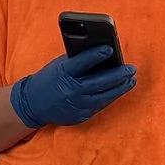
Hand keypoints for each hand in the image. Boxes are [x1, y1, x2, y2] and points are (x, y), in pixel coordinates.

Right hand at [9, 44, 136, 129]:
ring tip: (131, 80)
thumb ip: (78, 61)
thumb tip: (103, 54)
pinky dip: (110, 97)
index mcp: (64, 73)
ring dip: (120, 88)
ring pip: (104, 96)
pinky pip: (100, 106)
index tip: (110, 49)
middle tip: (132, 68)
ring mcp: (77, 105)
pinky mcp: (80, 116)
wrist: (33, 104)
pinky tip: (119, 90)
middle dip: (118, 75)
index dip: (96, 55)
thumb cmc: (49, 79)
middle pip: (100, 82)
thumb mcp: (60, 66)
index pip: (82, 62)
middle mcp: (71, 90)